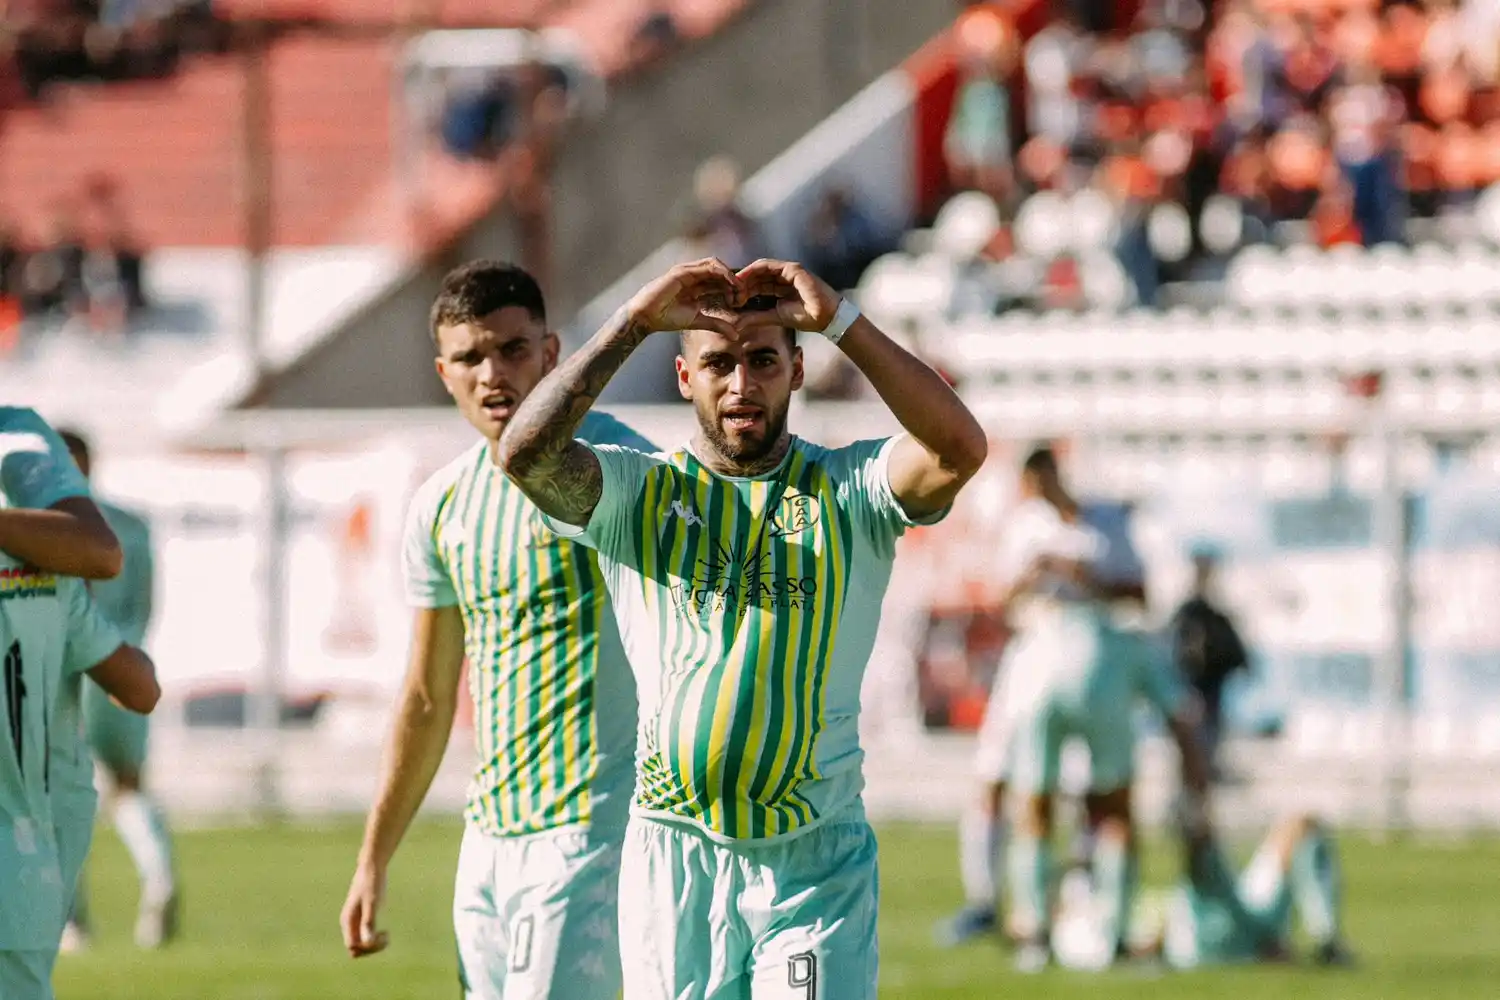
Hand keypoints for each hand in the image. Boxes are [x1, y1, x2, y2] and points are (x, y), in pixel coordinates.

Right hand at [341, 863, 389, 958]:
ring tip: (386, 935)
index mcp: (348, 921)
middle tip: (386, 937)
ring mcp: (354, 923)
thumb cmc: (372, 883)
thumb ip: (369, 922)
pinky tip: (384, 933)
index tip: (381, 934)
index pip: (352, 946)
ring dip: (373, 946)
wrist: (372, 868)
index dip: (367, 946)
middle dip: (370, 948)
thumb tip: (367, 943)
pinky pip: (364, 938)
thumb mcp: (373, 903)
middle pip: (355, 949)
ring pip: (359, 945)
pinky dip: (374, 940)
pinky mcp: (361, 920)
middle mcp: (348, 924)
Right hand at [623, 257, 742, 335]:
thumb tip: (736, 334)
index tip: (741, 303)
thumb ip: (716, 324)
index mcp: (698, 286)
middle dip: (735, 282)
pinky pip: (707, 266)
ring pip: (716, 265)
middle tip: (743, 296)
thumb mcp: (698, 321)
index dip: (733, 289)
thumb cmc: (667, 318)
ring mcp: (688, 271)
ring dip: (730, 276)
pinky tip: (730, 283)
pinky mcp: (683, 271)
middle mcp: (694, 276)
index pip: (720, 282)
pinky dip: (721, 273)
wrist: (646, 317)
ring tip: (739, 289)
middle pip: (720, 272)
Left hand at [733, 259, 840, 331]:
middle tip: (727, 291)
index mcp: (779, 287)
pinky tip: (744, 278)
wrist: (825, 317)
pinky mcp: (792, 269)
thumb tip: (737, 324)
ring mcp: (788, 271)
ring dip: (746, 275)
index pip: (757, 285)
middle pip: (756, 275)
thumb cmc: (805, 317)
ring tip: (733, 285)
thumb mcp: (774, 317)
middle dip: (741, 282)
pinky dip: (755, 270)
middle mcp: (782, 276)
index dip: (743, 291)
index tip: (730, 299)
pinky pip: (769, 266)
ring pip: (760, 268)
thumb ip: (757, 318)